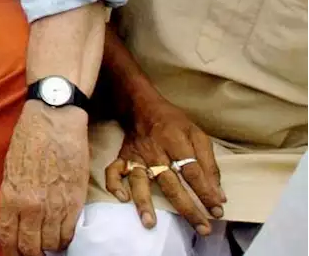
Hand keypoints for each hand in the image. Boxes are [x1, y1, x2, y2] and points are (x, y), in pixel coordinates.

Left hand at [0, 101, 88, 255]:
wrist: (54, 121)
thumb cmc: (29, 139)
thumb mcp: (10, 169)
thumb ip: (13, 196)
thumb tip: (14, 217)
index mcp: (11, 197)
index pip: (7, 237)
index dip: (10, 251)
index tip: (13, 253)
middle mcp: (32, 207)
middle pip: (29, 247)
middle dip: (29, 253)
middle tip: (30, 253)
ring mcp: (55, 206)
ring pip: (51, 244)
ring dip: (48, 248)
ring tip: (46, 245)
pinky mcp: (75, 202)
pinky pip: (69, 233)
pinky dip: (64, 240)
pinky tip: (60, 237)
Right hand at [103, 100, 224, 234]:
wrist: (140, 105)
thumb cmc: (172, 121)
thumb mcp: (197, 134)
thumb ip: (208, 164)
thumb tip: (219, 195)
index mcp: (176, 142)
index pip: (193, 171)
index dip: (206, 192)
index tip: (217, 210)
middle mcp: (155, 150)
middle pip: (171, 183)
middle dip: (187, 208)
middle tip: (202, 228)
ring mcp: (136, 155)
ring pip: (140, 180)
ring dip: (144, 202)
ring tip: (150, 223)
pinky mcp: (123, 156)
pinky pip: (113, 170)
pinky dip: (114, 184)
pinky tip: (122, 198)